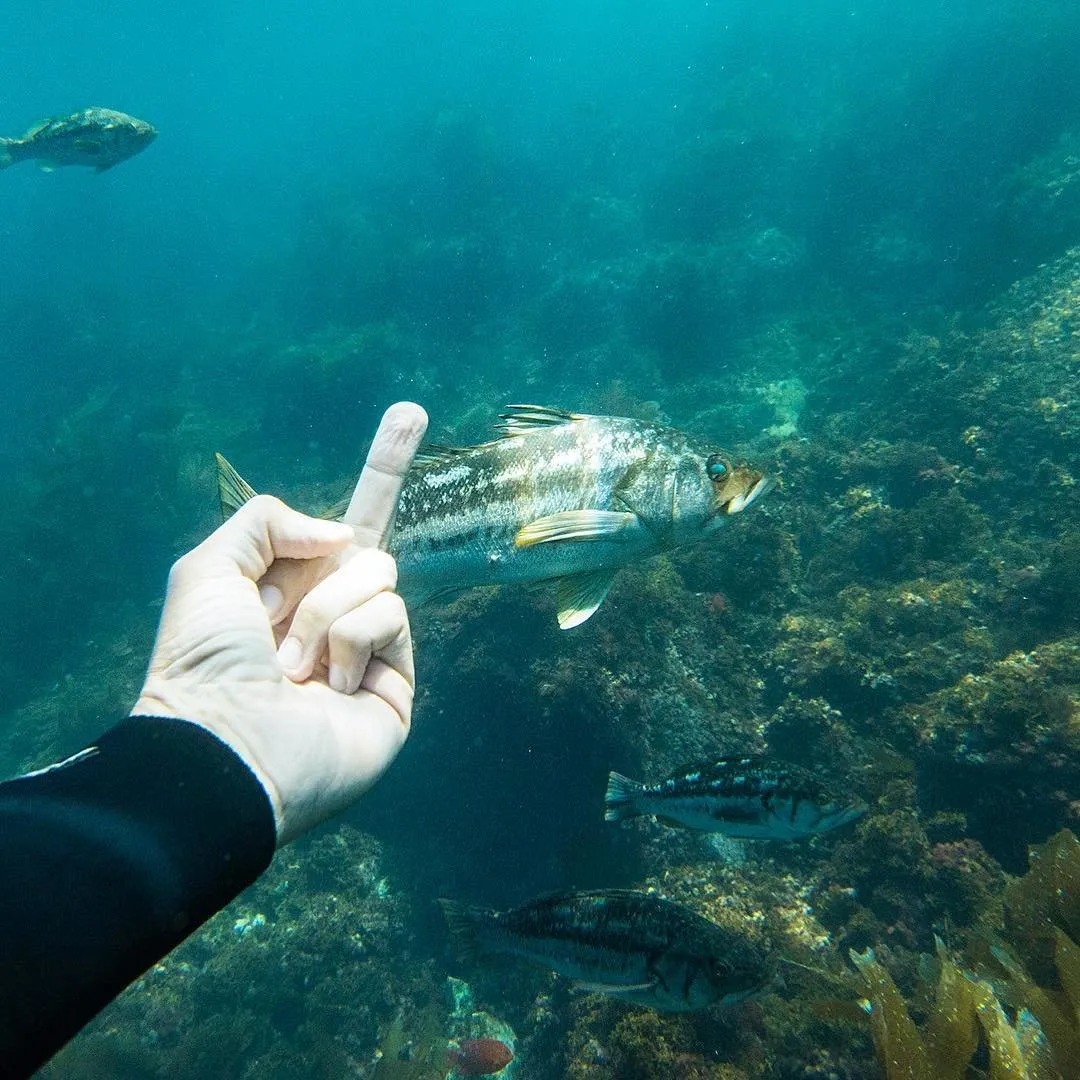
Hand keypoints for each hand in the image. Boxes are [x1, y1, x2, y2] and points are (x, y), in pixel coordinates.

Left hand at [132, 402, 428, 844]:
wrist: (226, 744)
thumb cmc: (204, 661)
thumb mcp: (209, 568)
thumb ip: (267, 520)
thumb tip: (342, 533)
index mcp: (294, 584)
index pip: (347, 519)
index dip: (382, 467)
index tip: (411, 411)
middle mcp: (337, 611)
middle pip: (367, 544)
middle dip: (321, 577)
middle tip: (274, 630)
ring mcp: (369, 648)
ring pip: (380, 577)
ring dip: (327, 616)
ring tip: (294, 670)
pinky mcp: (396, 680)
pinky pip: (390, 617)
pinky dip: (350, 643)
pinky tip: (325, 688)